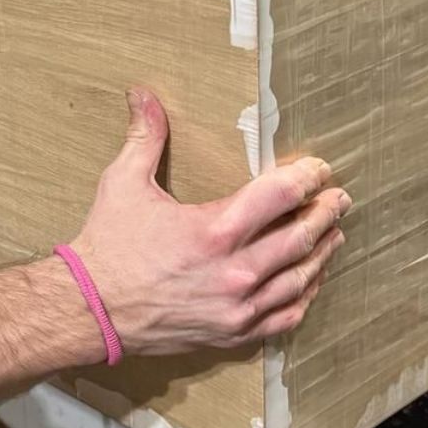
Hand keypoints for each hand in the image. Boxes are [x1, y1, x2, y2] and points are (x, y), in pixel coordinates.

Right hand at [71, 88, 349, 355]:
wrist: (89, 310)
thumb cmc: (107, 246)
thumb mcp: (123, 184)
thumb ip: (144, 137)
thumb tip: (144, 94)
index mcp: (213, 230)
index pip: (280, 196)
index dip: (306, 177)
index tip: (318, 168)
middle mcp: (234, 272)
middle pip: (301, 237)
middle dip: (325, 213)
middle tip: (338, 198)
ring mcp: (237, 307)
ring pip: (300, 278)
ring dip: (322, 253)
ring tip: (334, 234)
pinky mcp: (232, 333)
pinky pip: (285, 317)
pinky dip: (304, 295)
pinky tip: (311, 280)